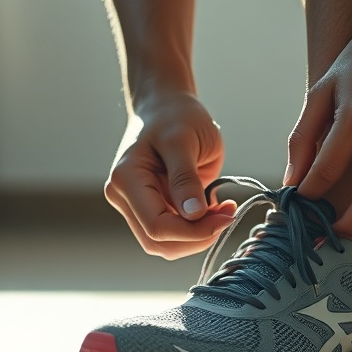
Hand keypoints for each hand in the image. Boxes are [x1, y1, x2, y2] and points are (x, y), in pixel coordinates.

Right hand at [105, 91, 236, 258]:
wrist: (168, 106)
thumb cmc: (176, 115)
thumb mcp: (184, 140)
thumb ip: (185, 178)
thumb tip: (192, 215)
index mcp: (126, 179)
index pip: (156, 226)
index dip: (193, 231)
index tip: (225, 216)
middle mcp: (124, 197)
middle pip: (159, 242)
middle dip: (197, 237)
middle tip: (227, 215)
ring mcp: (136, 205)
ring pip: (166, 244)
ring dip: (198, 236)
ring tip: (223, 211)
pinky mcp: (152, 207)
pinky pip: (174, 233)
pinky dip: (198, 229)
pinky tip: (215, 209)